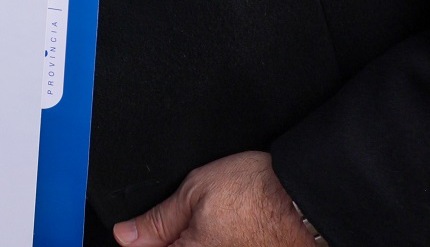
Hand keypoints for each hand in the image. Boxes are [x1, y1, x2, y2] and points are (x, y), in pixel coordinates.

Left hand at [114, 151, 317, 246]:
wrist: (303, 196)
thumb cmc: (256, 190)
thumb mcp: (194, 191)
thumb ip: (157, 220)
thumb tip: (125, 235)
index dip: (146, 239)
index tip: (148, 230)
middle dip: (174, 237)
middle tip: (194, 216)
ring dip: (198, 237)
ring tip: (219, 220)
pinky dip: (218, 239)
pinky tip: (230, 227)